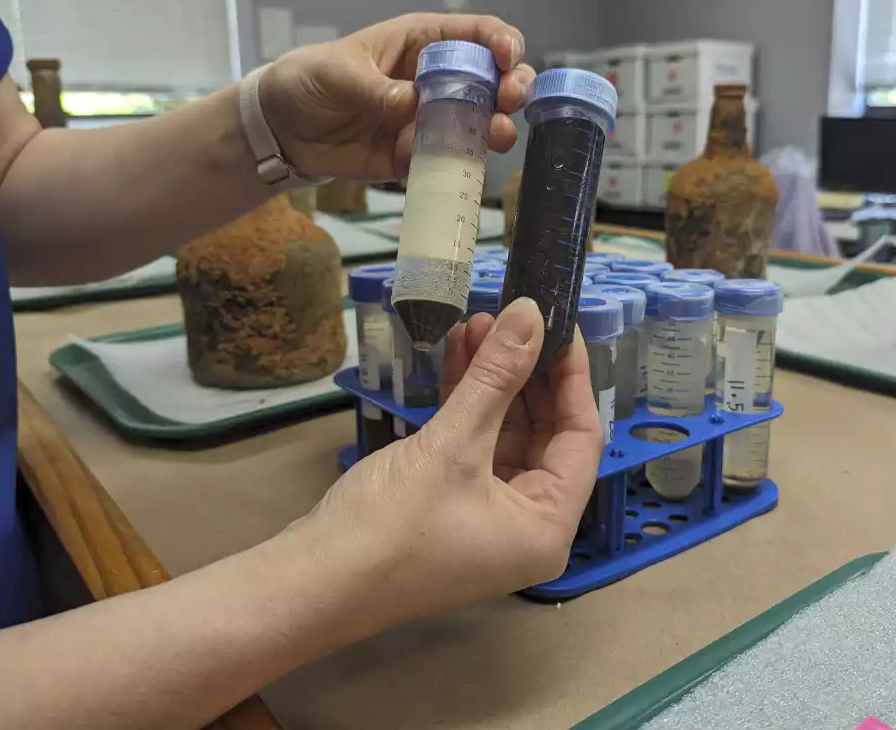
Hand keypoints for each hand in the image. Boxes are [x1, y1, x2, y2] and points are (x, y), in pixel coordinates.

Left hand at [258, 13, 536, 179]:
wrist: (281, 131)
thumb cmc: (309, 81)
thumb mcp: (336, 74)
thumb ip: (373, 89)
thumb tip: (410, 103)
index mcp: (422, 42)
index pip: (476, 34)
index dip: (500, 42)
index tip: (506, 59)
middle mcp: (436, 79)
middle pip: (493, 78)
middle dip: (511, 86)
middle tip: (508, 100)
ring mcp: (431, 119)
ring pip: (480, 121)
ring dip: (495, 127)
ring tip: (496, 135)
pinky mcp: (418, 155)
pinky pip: (448, 159)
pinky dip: (459, 162)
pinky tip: (457, 163)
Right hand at [296, 298, 602, 628]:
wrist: (313, 581)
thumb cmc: (393, 523)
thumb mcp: (452, 444)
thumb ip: (496, 376)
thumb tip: (531, 314)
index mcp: (547, 525)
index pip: (581, 437)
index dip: (572, 376)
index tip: (560, 324)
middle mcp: (526, 525)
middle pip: (544, 433)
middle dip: (525, 372)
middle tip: (513, 317)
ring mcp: (486, 518)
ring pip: (504, 434)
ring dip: (492, 381)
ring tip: (478, 322)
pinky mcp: (450, 506)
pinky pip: (472, 445)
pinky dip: (465, 402)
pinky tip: (456, 353)